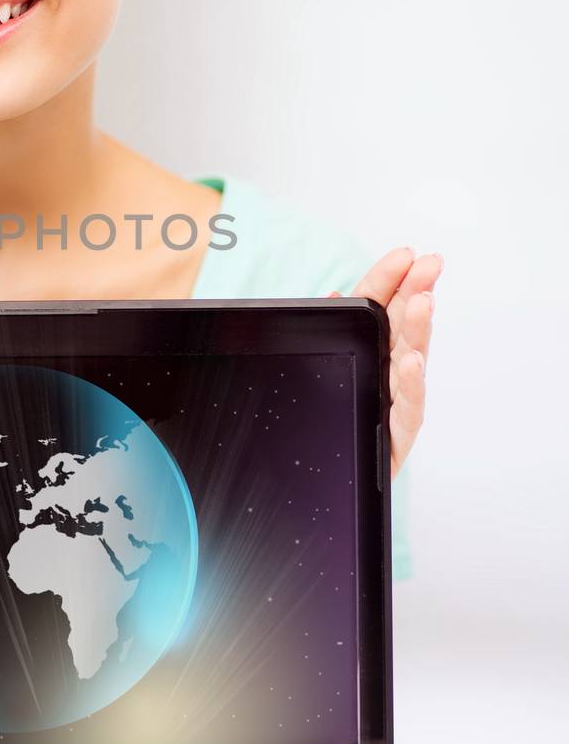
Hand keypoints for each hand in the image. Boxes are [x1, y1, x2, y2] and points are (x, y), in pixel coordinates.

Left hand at [327, 247, 441, 479]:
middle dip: (416, 293)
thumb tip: (337, 296)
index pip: (378, 307)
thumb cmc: (326, 424)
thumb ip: (332, 333)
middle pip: (402, 328)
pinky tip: (411, 361)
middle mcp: (387, 375)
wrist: (316, 489)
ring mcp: (394, 405)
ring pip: (410, 363)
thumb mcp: (319, 369)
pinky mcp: (395, 439)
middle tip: (429, 266)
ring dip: (417, 331)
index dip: (388, 279)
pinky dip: (409, 384)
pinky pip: (406, 409)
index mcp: (367, 352)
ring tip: (423, 302)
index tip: (406, 253)